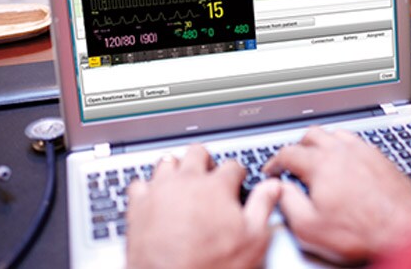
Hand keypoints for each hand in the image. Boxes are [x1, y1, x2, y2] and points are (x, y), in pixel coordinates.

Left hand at [126, 145, 280, 268]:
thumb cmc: (211, 266)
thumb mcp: (253, 239)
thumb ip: (263, 205)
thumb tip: (273, 186)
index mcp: (216, 186)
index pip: (232, 165)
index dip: (238, 172)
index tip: (237, 179)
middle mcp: (187, 181)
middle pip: (197, 152)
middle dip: (206, 160)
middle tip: (209, 173)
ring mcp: (160, 191)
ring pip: (167, 161)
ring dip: (177, 167)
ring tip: (182, 179)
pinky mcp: (138, 206)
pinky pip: (139, 183)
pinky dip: (148, 187)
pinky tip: (154, 196)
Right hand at [263, 127, 410, 263]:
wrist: (405, 229)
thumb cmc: (362, 230)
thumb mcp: (310, 226)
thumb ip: (288, 203)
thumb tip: (280, 190)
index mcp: (320, 163)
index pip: (288, 152)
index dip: (274, 161)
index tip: (272, 170)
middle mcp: (342, 151)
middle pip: (312, 134)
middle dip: (298, 146)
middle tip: (293, 161)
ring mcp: (363, 151)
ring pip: (335, 134)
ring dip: (322, 143)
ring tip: (318, 157)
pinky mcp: (380, 157)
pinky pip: (356, 142)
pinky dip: (344, 147)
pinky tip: (346, 161)